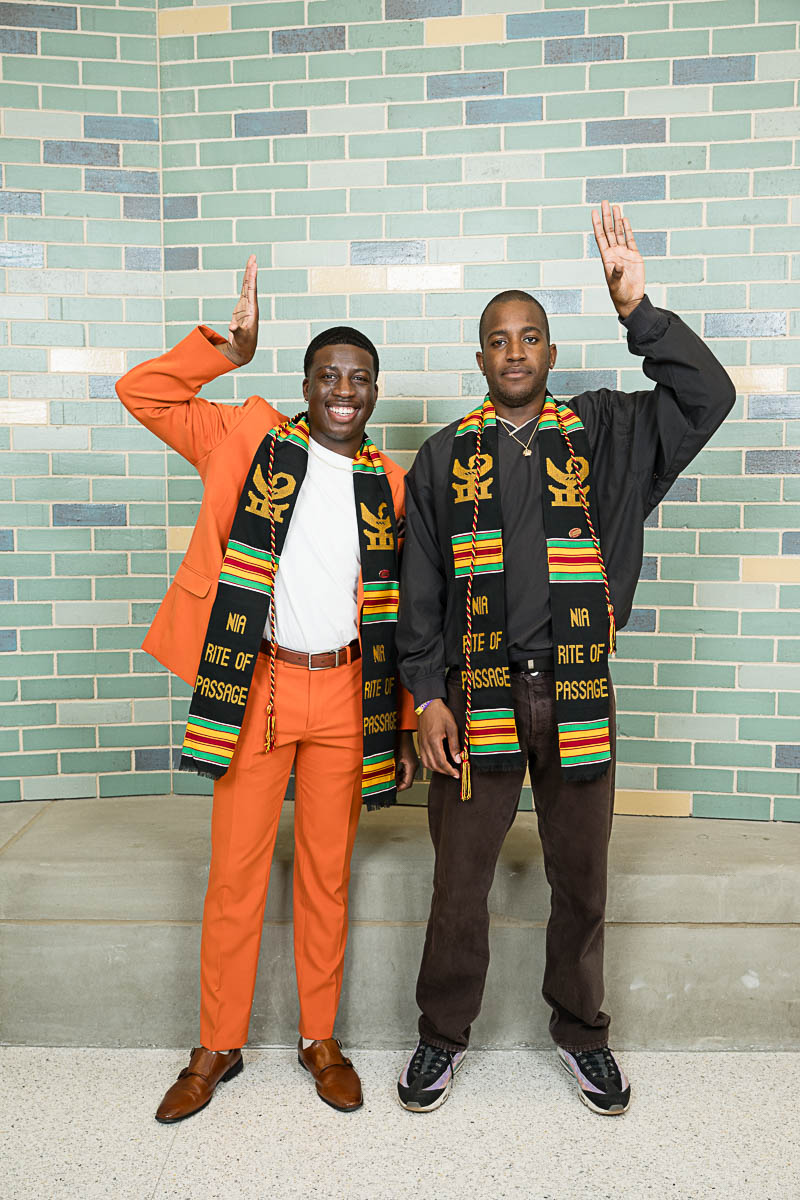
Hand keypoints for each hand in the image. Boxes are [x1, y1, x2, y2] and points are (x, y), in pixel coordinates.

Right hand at [218, 254, 257, 365]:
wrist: (244, 349)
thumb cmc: (243, 344)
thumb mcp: (241, 338)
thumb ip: (236, 331)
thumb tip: (231, 327)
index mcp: (252, 310)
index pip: (251, 290)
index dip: (252, 278)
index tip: (253, 266)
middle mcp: (251, 306)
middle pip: (251, 285)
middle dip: (251, 271)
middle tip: (253, 256)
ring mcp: (246, 306)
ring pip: (247, 286)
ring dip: (249, 274)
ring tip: (251, 261)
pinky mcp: (242, 308)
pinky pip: (243, 291)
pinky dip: (245, 282)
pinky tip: (247, 274)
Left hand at [395, 730, 418, 791]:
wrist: (402, 730)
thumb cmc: (399, 740)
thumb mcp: (393, 757)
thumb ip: (391, 770)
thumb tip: (388, 781)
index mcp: (412, 766)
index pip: (407, 784)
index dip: (399, 788)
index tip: (391, 790)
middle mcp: (414, 765)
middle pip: (407, 781)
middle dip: (398, 784)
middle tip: (389, 785)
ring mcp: (412, 763)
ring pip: (406, 776)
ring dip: (398, 779)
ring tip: (389, 779)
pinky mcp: (409, 760)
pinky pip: (405, 771)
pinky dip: (399, 774)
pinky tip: (392, 772)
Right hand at [418, 699, 460, 778]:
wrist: (428, 704)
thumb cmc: (440, 713)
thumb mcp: (452, 727)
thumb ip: (454, 745)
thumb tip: (458, 758)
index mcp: (433, 741)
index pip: (441, 762)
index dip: (450, 770)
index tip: (456, 773)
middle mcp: (425, 745)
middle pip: (434, 765)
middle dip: (444, 772)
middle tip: (453, 773)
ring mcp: (421, 744)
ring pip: (427, 764)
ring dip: (437, 769)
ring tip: (446, 769)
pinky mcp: (420, 743)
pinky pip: (423, 758)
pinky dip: (430, 764)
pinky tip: (437, 762)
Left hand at [591, 200, 644, 319]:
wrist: (630, 299)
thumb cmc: (619, 293)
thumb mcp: (615, 284)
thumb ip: (616, 274)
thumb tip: (618, 264)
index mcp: (607, 258)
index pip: (600, 237)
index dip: (597, 225)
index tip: (594, 212)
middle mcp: (614, 253)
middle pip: (609, 231)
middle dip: (607, 217)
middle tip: (605, 202)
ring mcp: (624, 253)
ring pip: (619, 232)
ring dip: (617, 220)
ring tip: (615, 206)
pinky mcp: (634, 256)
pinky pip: (630, 239)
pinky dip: (627, 229)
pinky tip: (624, 220)